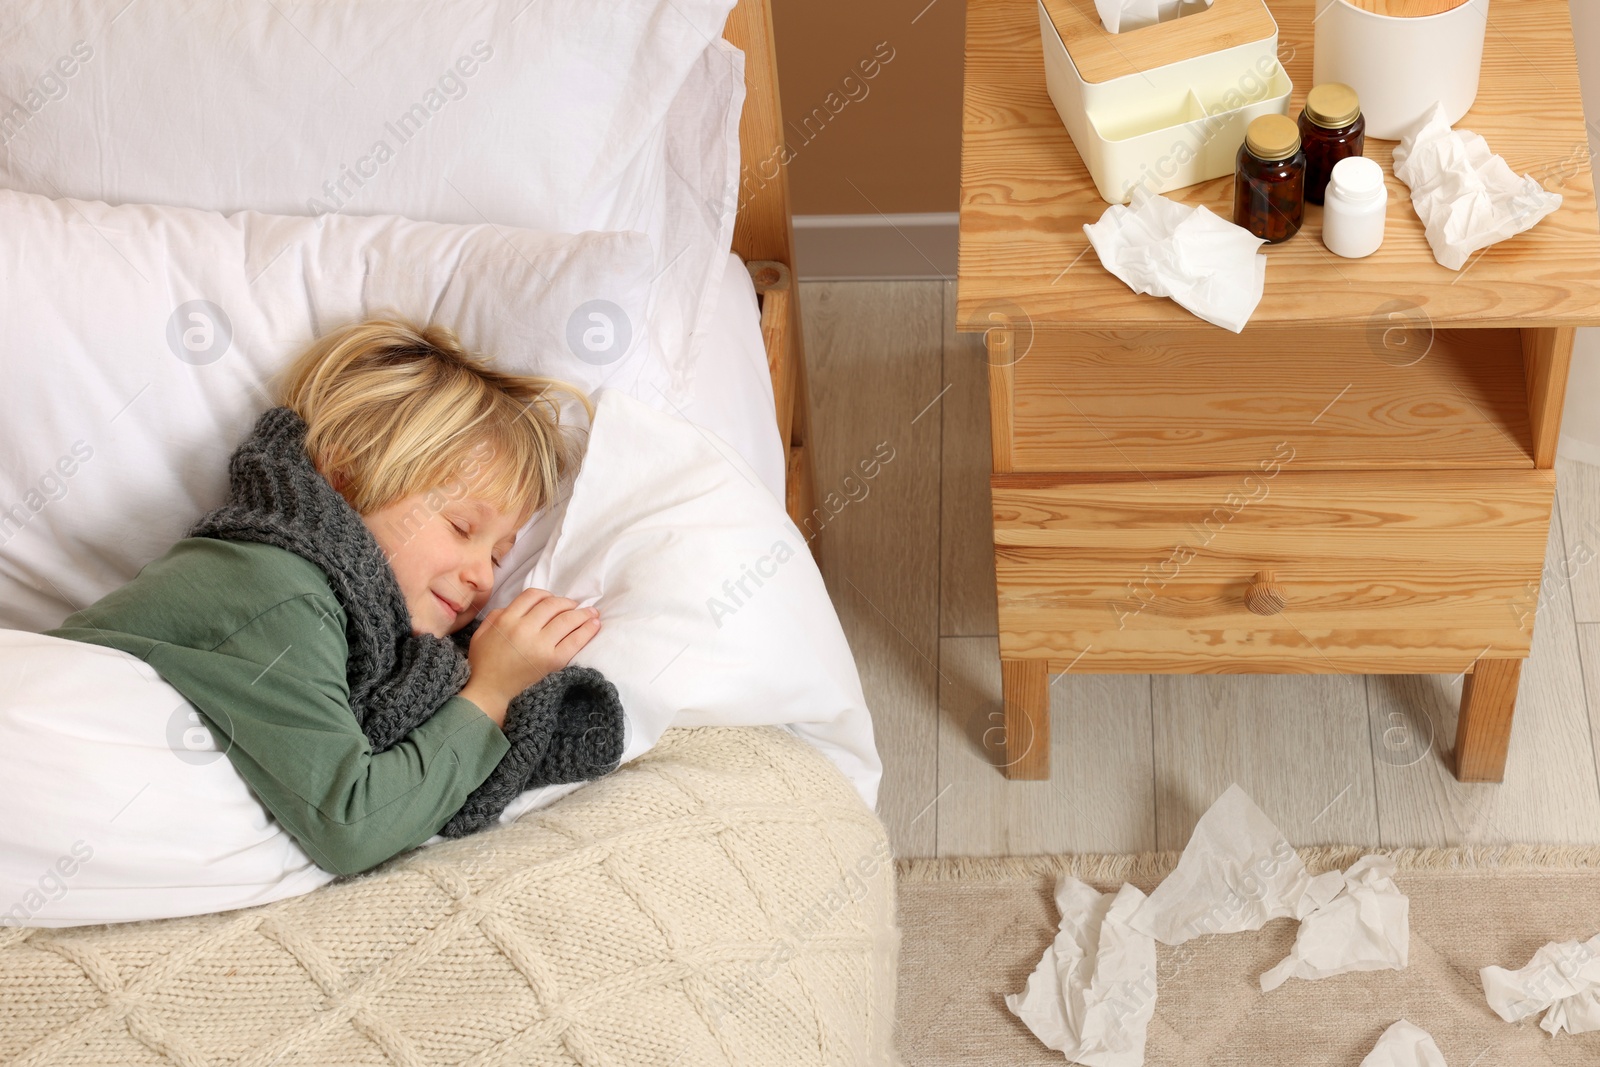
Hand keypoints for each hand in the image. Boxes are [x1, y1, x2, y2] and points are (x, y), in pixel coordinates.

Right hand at [459, 588, 599, 726]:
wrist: (491, 696)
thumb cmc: (484, 666)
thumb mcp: (482, 635)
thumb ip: (496, 616)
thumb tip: (514, 607)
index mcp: (506, 620)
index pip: (532, 596)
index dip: (546, 595)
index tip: (554, 600)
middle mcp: (524, 629)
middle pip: (552, 605)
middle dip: (567, 603)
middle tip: (575, 606)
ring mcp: (540, 644)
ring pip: (567, 619)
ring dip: (583, 613)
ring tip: (592, 613)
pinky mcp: (553, 660)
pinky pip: (575, 640)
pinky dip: (588, 629)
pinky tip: (594, 624)